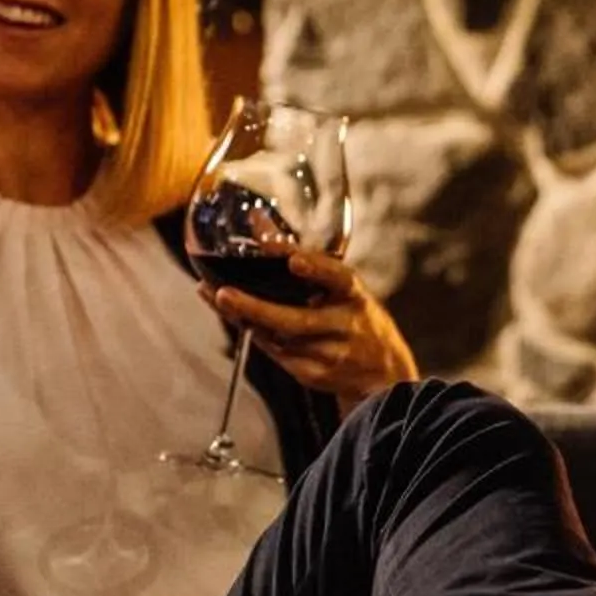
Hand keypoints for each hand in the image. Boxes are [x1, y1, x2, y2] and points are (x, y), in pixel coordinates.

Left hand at [205, 248, 419, 409]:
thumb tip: (257, 220)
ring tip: (213, 296)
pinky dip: (253, 333)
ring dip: (243, 318)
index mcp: (354, 296)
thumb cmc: (353, 315)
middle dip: (256, 308)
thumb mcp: (339, 285)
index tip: (294, 260)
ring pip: (278, 338)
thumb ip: (300, 255)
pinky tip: (234, 316)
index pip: (339, 278)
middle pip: (297, 320)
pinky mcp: (313, 375)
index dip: (318, 269)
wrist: (382, 373)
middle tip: (224, 293)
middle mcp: (344, 326)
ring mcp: (329, 354)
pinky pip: (276, 353)